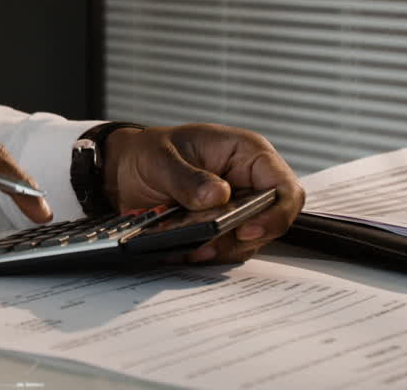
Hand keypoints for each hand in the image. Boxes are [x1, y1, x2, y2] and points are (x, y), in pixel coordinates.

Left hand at [104, 124, 304, 263]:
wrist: (122, 171)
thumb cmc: (148, 152)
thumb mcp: (161, 157)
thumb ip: (187, 177)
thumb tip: (219, 195)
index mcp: (246, 155)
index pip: (284, 188)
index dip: (276, 213)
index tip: (248, 230)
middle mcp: (247, 185)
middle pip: (269, 223)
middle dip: (239, 238)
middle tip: (208, 244)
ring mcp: (234, 210)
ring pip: (245, 242)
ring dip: (218, 249)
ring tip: (189, 249)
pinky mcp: (217, 230)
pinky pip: (221, 250)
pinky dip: (202, 255)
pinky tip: (180, 251)